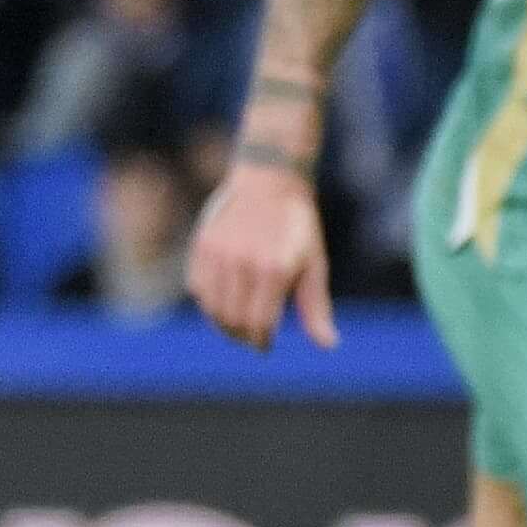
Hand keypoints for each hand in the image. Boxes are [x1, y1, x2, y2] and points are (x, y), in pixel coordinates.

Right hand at [186, 161, 339, 351]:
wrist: (270, 181)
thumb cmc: (297, 227)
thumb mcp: (314, 265)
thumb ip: (316, 308)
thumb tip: (328, 345)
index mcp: (275, 270)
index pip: (258, 324)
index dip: (261, 341)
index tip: (265, 345)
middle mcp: (244, 262)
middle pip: (233, 320)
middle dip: (242, 336)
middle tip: (251, 337)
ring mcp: (219, 253)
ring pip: (212, 307)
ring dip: (222, 323)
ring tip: (236, 323)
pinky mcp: (203, 245)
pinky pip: (197, 287)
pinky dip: (208, 301)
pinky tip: (223, 301)